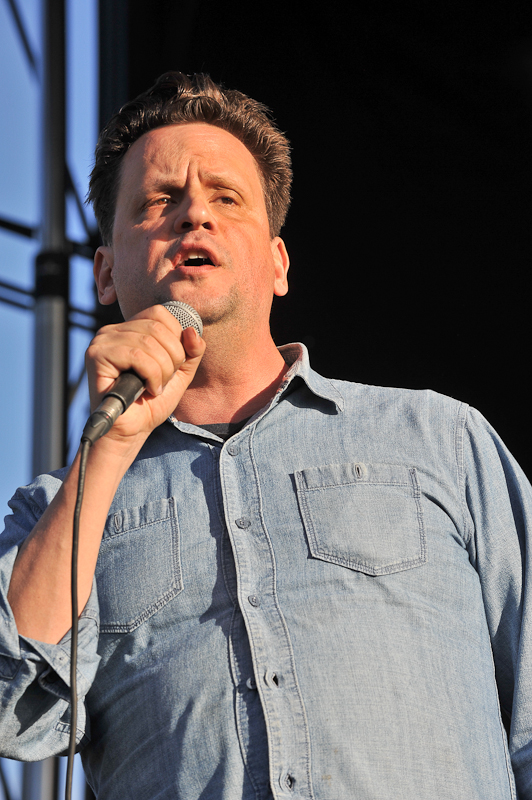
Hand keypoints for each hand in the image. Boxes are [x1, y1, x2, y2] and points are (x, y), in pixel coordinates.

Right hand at [85, 304, 205, 443]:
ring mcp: (102, 341)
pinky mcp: (97, 355)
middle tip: (164, 380)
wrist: (131, 431)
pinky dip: (151, 376)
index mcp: (130, 329)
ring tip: (154, 387)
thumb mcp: (180, 373)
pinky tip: (146, 390)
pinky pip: (137, 356)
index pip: (161, 314)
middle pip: (158, 327)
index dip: (176, 338)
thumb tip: (192, 331)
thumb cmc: (151, 403)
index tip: (173, 365)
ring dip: (162, 371)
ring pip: (150, 342)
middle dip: (172, 358)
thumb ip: (191, 351)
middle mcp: (113, 330)